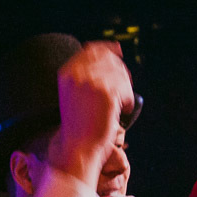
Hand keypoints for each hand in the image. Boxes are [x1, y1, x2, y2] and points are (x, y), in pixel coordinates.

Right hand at [47, 42, 134, 184]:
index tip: (118, 52)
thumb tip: (114, 55)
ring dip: (126, 90)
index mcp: (67, 72)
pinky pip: (127, 90)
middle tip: (125, 89)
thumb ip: (88, 75)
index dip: (108, 49)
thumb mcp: (76, 94)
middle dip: (121, 73)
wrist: (77, 146)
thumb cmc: (80, 124)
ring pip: (121, 75)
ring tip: (122, 106)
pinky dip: (129, 101)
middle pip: (110, 61)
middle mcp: (77, 74)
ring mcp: (92, 82)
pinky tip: (123, 111)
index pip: (92, 50)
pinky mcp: (107, 93)